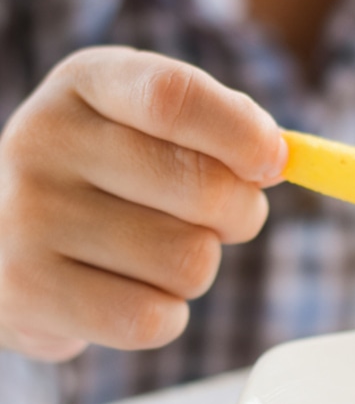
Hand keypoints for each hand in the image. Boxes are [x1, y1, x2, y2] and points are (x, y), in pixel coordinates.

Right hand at [0, 46, 286, 360]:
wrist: (8, 240)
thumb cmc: (112, 180)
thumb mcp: (153, 127)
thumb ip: (221, 129)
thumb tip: (278, 158)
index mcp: (86, 84)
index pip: (174, 98)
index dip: (243, 135)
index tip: (274, 163)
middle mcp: (43, 140)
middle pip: (204, 189)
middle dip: (239, 215)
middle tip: (218, 220)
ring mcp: (26, 217)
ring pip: (189, 262)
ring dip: (196, 271)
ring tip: (152, 256)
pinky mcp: (25, 292)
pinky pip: (151, 320)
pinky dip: (164, 317)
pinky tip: (127, 294)